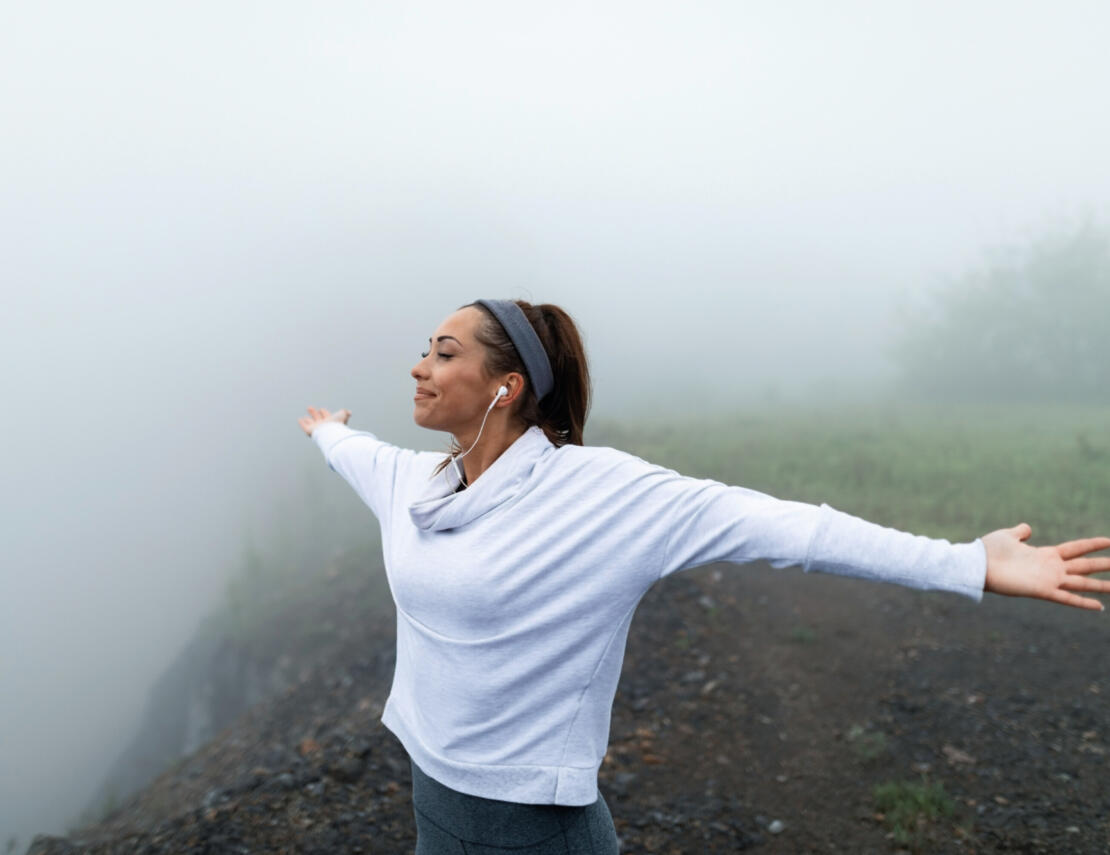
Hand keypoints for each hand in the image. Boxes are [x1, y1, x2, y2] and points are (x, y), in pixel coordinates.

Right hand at [298, 406, 350, 436]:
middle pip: (317, 418)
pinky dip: (302, 423)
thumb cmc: (337, 424)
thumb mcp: (343, 415)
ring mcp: (316, 428)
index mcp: (330, 422)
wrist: (331, 433)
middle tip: (309, 408)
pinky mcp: (309, 430)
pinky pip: (304, 426)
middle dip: (314, 413)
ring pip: (311, 423)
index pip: (326, 416)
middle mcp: (323, 425)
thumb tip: (349, 412)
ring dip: (307, 419)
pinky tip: (299, 419)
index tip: (322, 409)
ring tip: (304, 417)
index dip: (324, 413)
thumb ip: (345, 413)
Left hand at [982, 523, 1109, 610]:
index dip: (1092, 545)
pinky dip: (1083, 602)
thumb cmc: (989, 550)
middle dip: (1103, 564)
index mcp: (1045, 554)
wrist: (976, 564)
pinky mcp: (1041, 591)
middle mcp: (1050, 567)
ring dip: (1100, 585)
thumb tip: (1027, 528)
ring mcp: (1048, 580)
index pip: (1075, 548)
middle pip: (1084, 565)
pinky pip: (1067, 598)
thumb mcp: (1008, 536)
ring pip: (1081, 583)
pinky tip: (1099, 607)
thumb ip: (1020, 532)